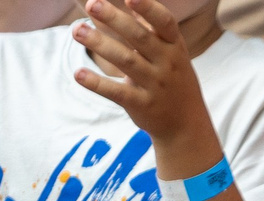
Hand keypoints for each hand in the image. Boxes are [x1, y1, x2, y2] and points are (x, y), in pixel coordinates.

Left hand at [72, 0, 218, 155]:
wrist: (186, 124)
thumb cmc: (173, 79)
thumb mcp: (170, 52)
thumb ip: (149, 28)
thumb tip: (127, 1)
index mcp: (174, 46)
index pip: (164, 22)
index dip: (148, 8)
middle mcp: (167, 64)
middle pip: (140, 38)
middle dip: (115, 19)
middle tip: (92, 5)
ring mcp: (155, 85)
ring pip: (126, 61)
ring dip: (100, 44)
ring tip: (77, 30)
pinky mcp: (142, 105)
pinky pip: (117, 93)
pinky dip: (97, 83)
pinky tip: (78, 73)